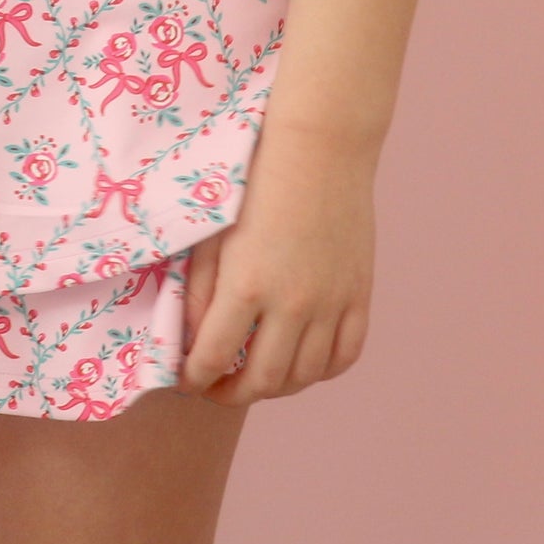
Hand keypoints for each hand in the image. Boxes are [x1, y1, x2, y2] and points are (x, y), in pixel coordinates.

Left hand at [174, 119, 376, 406]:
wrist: (318, 149)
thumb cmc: (254, 180)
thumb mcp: (213, 232)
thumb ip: (200, 290)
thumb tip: (192, 338)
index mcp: (246, 285)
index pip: (215, 356)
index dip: (195, 377)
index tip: (184, 380)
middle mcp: (292, 304)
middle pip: (263, 381)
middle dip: (231, 393)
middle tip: (214, 388)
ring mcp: (331, 304)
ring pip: (305, 376)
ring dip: (275, 388)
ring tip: (253, 378)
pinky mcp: (359, 296)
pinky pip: (345, 356)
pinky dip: (320, 371)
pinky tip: (300, 364)